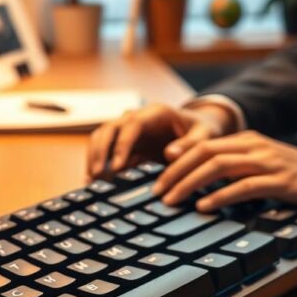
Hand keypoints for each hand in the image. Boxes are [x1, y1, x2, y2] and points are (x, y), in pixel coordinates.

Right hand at [87, 102, 235, 177]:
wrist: (198, 129)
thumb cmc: (203, 131)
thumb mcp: (205, 136)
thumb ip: (191, 144)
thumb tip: (170, 154)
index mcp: (155, 113)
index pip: (132, 125)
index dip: (122, 144)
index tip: (118, 166)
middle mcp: (137, 117)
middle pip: (109, 128)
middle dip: (100, 151)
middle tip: (97, 176)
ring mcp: (128, 130)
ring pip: (101, 138)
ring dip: (94, 157)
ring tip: (91, 181)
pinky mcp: (126, 144)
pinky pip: (106, 151)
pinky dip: (98, 164)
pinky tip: (94, 183)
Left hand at [153, 130, 296, 212]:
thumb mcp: (263, 164)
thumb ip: (236, 168)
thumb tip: (201, 182)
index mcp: (248, 141)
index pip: (204, 144)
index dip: (178, 158)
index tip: (157, 174)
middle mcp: (254, 147)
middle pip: (205, 153)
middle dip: (176, 172)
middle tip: (157, 191)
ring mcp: (267, 163)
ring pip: (218, 167)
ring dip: (189, 184)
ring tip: (172, 200)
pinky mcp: (281, 182)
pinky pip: (244, 187)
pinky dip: (220, 196)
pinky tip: (203, 206)